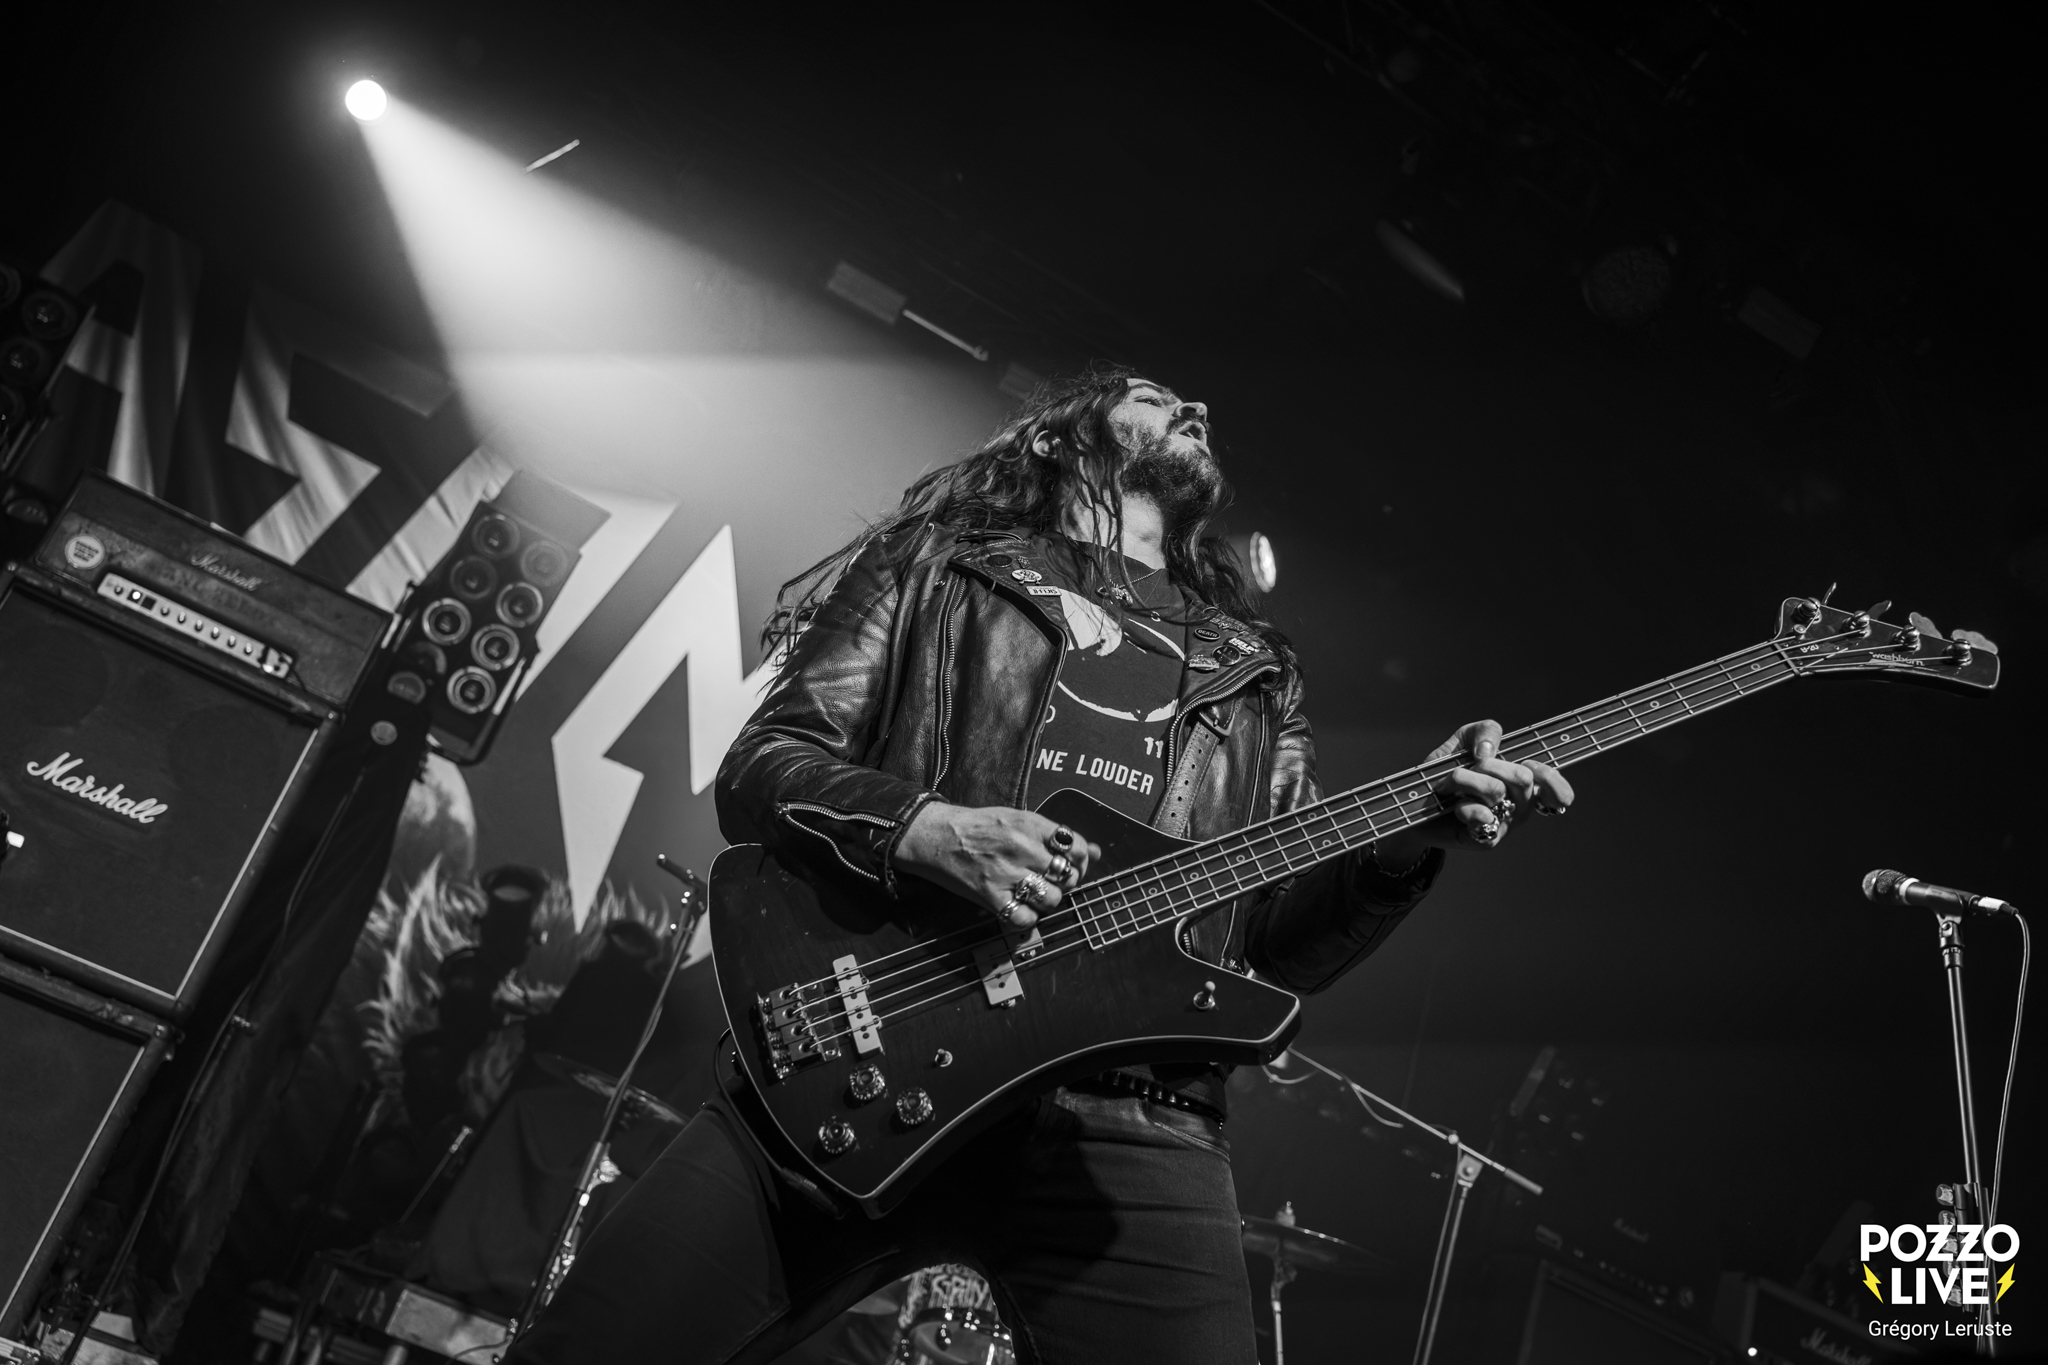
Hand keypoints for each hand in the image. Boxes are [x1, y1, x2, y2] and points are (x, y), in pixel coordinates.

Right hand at [896, 802, 1103, 927]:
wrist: (933, 835)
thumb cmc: (977, 826)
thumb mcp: (1018, 819)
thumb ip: (1054, 836)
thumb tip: (1094, 852)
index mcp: (1029, 823)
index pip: (1075, 846)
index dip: (1080, 860)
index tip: (1072, 863)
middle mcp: (1021, 847)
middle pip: (1067, 875)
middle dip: (1065, 881)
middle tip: (1051, 880)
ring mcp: (1005, 873)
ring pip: (1052, 899)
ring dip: (1047, 901)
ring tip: (1033, 893)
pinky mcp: (989, 895)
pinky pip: (1025, 919)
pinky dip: (1027, 918)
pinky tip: (1018, 907)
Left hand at [1368, 720, 1574, 865]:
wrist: (1415, 803)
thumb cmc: (1445, 771)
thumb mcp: (1463, 740)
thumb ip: (1484, 731)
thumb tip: (1488, 751)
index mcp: (1523, 781)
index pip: (1556, 785)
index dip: (1550, 776)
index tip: (1529, 764)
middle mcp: (1521, 804)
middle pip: (1522, 778)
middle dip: (1488, 764)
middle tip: (1469, 767)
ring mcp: (1506, 823)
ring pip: (1496, 792)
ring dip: (1465, 780)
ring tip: (1449, 784)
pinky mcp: (1487, 839)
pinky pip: (1483, 817)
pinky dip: (1463, 805)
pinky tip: (1454, 808)